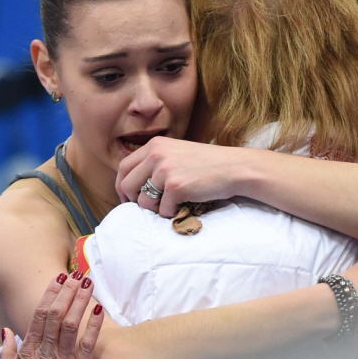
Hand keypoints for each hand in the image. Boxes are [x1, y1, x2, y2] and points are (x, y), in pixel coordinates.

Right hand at [0, 273, 103, 358]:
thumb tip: (7, 331)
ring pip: (72, 324)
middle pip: (57, 314)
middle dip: (67, 291)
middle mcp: (46, 351)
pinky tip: (99, 308)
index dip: (50, 293)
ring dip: (80, 301)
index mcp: (29, 350)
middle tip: (76, 273)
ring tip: (88, 282)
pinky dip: (94, 325)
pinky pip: (88, 344)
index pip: (40, 314)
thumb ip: (7, 352)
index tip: (58, 277)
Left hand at [116, 136, 239, 216]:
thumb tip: (135, 185)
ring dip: (155, 209)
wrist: (234, 167)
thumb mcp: (177, 152)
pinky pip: (162, 210)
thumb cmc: (208, 163)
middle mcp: (156, 155)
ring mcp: (165, 171)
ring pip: (143, 202)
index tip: (128, 197)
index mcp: (154, 145)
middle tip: (146, 208)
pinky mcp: (176, 187)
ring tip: (172, 204)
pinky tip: (185, 204)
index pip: (123, 167)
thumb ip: (156, 162)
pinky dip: (172, 213)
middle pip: (127, 185)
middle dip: (133, 201)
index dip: (122, 186)